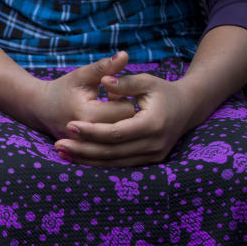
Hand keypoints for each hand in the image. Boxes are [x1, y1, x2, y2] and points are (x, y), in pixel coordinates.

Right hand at [33, 51, 135, 138]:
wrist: (40, 109)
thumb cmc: (64, 89)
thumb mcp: (82, 75)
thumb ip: (104, 67)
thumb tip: (125, 55)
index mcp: (87, 114)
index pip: (125, 110)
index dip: (123, 98)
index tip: (112, 92)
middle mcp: (85, 136)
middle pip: (125, 126)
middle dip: (123, 113)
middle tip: (111, 102)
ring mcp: (84, 148)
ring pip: (118, 139)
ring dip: (117, 125)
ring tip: (107, 113)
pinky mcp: (84, 153)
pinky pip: (109, 147)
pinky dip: (110, 136)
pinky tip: (103, 125)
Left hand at [55, 73, 196, 165]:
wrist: (188, 108)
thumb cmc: (162, 91)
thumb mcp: (146, 81)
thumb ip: (124, 81)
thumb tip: (104, 80)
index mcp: (154, 124)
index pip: (116, 132)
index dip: (92, 131)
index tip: (70, 126)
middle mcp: (155, 144)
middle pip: (112, 151)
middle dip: (83, 149)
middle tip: (58, 144)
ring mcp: (153, 156)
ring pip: (113, 163)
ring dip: (86, 160)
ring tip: (62, 153)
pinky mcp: (149, 162)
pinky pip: (119, 165)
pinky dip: (97, 162)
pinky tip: (77, 159)